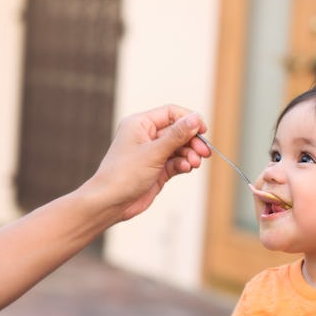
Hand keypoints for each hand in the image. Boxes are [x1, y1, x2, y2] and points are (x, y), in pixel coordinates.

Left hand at [89, 105, 208, 220]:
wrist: (110, 202)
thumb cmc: (124, 174)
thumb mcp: (154, 152)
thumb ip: (177, 135)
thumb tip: (196, 118)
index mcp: (140, 123)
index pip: (171, 113)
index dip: (189, 120)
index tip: (203, 130)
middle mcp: (146, 136)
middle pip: (178, 131)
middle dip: (192, 141)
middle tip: (204, 152)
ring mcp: (152, 153)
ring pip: (179, 148)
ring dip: (190, 154)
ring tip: (194, 163)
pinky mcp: (157, 169)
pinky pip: (176, 162)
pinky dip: (183, 164)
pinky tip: (186, 168)